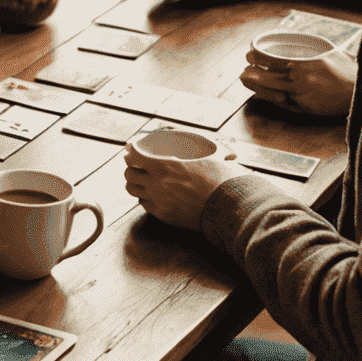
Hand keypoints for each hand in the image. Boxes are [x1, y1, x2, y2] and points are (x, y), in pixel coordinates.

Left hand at [123, 143, 238, 229]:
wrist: (231, 208)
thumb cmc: (225, 180)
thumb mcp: (214, 156)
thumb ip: (209, 148)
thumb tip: (218, 144)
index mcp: (166, 166)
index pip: (135, 157)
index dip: (131, 152)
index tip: (130, 149)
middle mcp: (157, 184)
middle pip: (129, 174)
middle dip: (131, 168)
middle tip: (135, 165)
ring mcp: (159, 201)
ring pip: (134, 191)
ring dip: (135, 184)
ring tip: (141, 180)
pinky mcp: (164, 216)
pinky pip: (145, 205)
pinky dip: (146, 198)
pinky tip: (152, 195)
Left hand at [240, 46, 355, 117]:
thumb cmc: (347, 70)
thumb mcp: (328, 53)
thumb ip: (308, 50)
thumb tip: (292, 42)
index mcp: (305, 65)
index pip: (271, 61)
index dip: (257, 58)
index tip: (250, 54)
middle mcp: (300, 82)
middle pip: (267, 79)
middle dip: (252, 74)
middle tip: (244, 71)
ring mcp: (301, 98)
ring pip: (271, 93)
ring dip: (256, 88)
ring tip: (246, 81)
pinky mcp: (304, 110)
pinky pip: (281, 104)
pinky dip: (269, 98)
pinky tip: (262, 93)